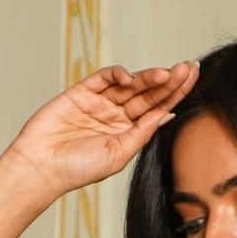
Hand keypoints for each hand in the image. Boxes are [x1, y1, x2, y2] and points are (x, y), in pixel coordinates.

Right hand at [8, 62, 198, 199]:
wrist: (42, 167)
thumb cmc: (78, 169)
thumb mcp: (119, 154)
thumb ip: (142, 133)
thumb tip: (168, 115)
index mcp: (129, 132)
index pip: (158, 108)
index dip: (176, 93)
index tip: (194, 78)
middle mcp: (117, 115)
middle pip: (148, 93)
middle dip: (169, 80)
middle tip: (188, 68)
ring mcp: (100, 103)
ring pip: (129, 84)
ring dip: (147, 77)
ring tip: (166, 74)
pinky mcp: (81, 92)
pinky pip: (103, 78)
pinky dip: (117, 74)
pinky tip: (130, 77)